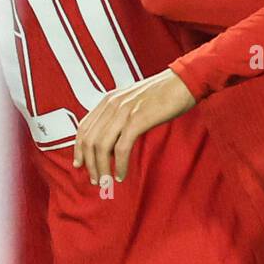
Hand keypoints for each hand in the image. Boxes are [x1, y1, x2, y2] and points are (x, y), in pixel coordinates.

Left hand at [73, 69, 196, 184]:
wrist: (184, 82)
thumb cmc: (162, 94)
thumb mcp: (133, 101)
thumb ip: (119, 115)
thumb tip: (110, 139)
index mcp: (108, 99)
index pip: (83, 127)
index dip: (78, 148)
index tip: (79, 165)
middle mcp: (112, 104)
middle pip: (90, 139)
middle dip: (90, 164)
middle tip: (95, 180)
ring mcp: (124, 111)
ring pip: (102, 146)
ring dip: (102, 168)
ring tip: (106, 182)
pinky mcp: (138, 119)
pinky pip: (122, 147)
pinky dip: (120, 165)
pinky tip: (122, 175)